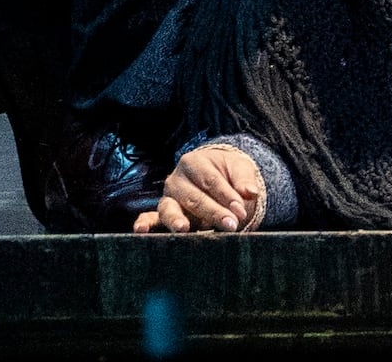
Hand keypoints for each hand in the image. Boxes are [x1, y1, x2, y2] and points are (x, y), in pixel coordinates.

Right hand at [133, 142, 264, 233]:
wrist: (214, 175)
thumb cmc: (228, 172)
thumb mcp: (239, 169)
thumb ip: (244, 180)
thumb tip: (250, 193)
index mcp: (194, 162)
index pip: (211, 181)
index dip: (227, 197)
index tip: (241, 210)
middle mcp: (176, 179)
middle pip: (194, 198)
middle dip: (213, 213)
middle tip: (231, 225)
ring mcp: (167, 197)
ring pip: (170, 209)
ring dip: (177, 220)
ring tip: (183, 228)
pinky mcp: (162, 212)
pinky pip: (150, 217)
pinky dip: (144, 223)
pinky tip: (141, 230)